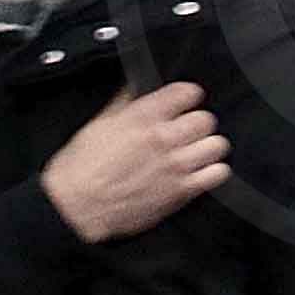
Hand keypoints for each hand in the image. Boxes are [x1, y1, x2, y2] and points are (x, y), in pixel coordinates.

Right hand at [42, 83, 225, 242]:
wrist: (75, 206)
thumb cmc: (80, 167)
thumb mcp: (98, 124)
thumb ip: (124, 103)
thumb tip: (137, 88)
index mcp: (142, 117)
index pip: (187, 93)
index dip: (188, 96)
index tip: (185, 101)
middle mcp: (164, 137)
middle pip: (206, 119)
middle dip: (197, 123)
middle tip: (187, 130)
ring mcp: (176, 164)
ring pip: (217, 145)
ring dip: (207, 147)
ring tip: (195, 151)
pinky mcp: (183, 190)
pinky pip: (219, 174)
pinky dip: (213, 171)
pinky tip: (200, 172)